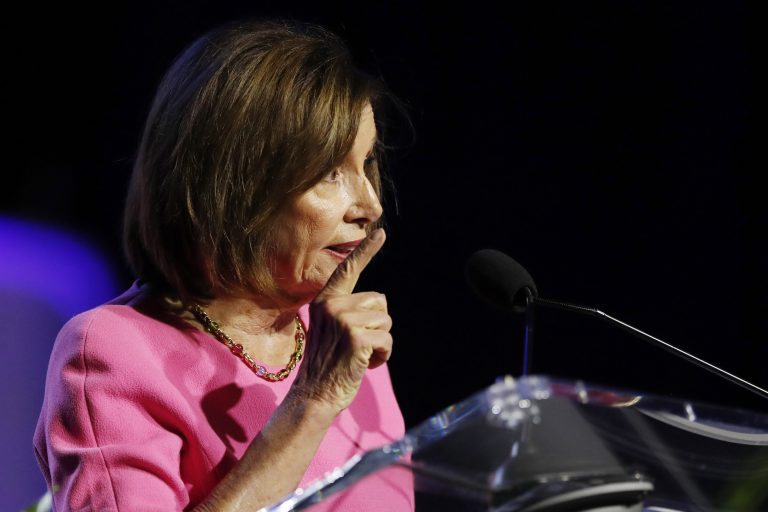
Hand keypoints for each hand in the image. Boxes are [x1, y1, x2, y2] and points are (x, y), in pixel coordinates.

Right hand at [292, 228, 391, 411]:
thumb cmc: (327, 365)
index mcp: (324, 301)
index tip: (381, 232)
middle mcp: (332, 305)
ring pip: (386, 321)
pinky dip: (383, 355)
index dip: (365, 251)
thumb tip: (378, 303)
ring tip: (357, 355)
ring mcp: (343, 320)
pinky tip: (364, 364)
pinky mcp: (356, 337)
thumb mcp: (331, 330)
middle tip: (354, 346)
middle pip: (380, 302)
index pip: (348, 270)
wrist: (313, 396)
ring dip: (380, 342)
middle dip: (377, 325)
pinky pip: (388, 339)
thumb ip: (347, 312)